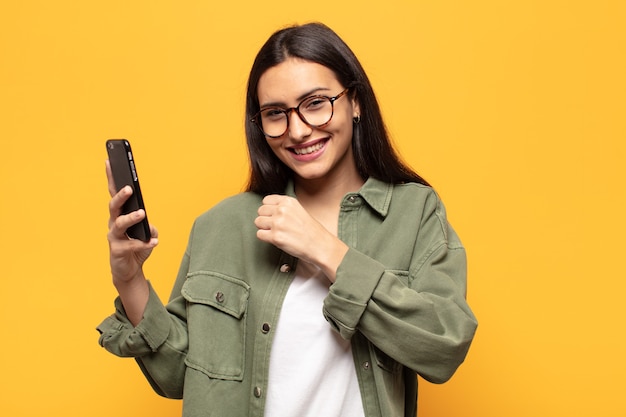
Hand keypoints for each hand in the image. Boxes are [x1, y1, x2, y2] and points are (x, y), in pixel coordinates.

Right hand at [106, 161, 157, 285]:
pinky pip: (132, 245)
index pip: (114, 193)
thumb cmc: (137, 247)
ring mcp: (114, 237)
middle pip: (113, 206)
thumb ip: (148, 225)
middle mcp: (114, 223)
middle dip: (120, 196)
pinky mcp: (118, 251)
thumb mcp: (147, 233)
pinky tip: (154, 241)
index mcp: (119, 214)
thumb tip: (147, 222)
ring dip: (131, 217)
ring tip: (143, 213)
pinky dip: (144, 243)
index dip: (111, 178)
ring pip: (119, 224)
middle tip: (129, 188)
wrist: (129, 271)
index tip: (110, 161)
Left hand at [254, 195, 347, 280]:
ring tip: (277, 233)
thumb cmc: (310, 230)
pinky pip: (259, 234)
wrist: (319, 245)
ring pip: (258, 222)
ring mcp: (278, 223)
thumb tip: (267, 209)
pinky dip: (265, 238)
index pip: (266, 200)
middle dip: (266, 219)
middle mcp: (282, 210)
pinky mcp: (275, 237)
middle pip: (260, 211)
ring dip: (265, 228)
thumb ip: (283, 207)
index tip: (274, 216)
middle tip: (276, 226)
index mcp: (288, 202)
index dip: (269, 209)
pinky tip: (277, 239)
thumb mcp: (298, 210)